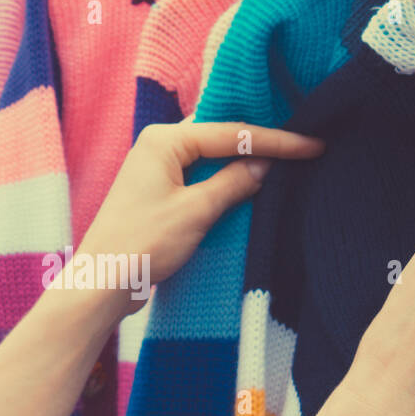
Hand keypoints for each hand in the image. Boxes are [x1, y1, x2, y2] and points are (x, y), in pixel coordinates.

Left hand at [75, 119, 322, 316]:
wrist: (102, 283)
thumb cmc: (142, 245)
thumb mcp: (196, 213)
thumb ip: (232, 184)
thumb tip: (263, 166)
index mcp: (164, 140)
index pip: (231, 132)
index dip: (276, 140)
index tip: (312, 143)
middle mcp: (158, 146)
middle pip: (220, 135)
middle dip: (260, 140)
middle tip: (303, 141)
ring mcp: (157, 170)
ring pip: (211, 156)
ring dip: (243, 161)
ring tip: (286, 158)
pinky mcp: (159, 194)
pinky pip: (200, 176)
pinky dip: (226, 179)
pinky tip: (250, 183)